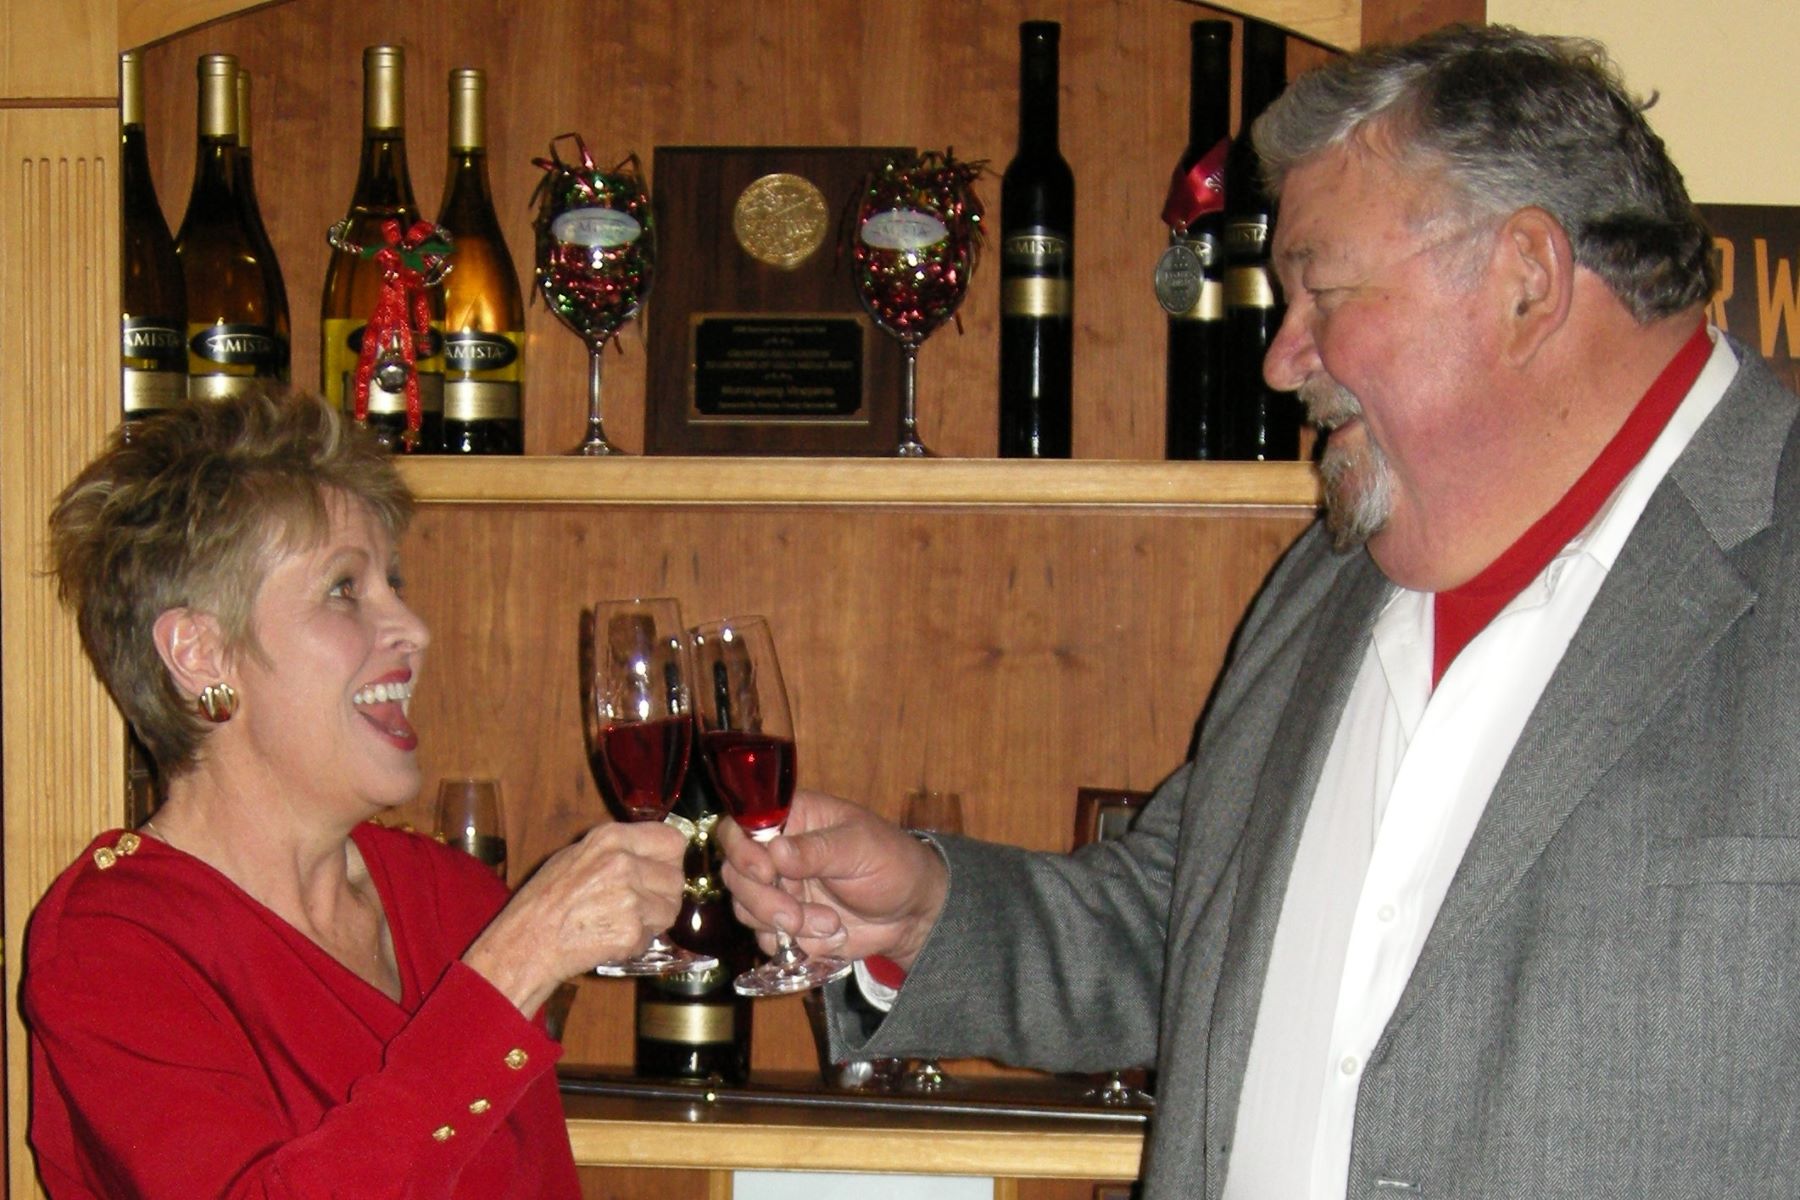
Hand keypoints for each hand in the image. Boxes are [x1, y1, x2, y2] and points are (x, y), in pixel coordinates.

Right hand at [464, 820, 687, 1015]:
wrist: (526, 942)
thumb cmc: (545, 900)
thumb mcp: (577, 855)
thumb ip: (618, 850)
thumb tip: (654, 855)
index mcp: (611, 838)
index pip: (673, 840)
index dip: (671, 859)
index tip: (663, 870)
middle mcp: (623, 863)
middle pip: (676, 878)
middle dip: (663, 895)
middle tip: (638, 904)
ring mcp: (629, 897)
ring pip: (670, 910)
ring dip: (653, 921)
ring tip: (620, 921)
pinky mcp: (630, 930)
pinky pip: (653, 936)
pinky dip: (637, 943)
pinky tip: (611, 938)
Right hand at [717, 789, 947, 968]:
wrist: (910, 913)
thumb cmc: (891, 863)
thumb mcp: (860, 848)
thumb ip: (817, 850)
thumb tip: (775, 850)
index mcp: (792, 819)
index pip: (740, 826)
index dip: (740, 849)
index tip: (765, 872)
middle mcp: (776, 853)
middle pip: (735, 874)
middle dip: (764, 900)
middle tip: (795, 915)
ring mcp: (779, 889)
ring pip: (746, 909)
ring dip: (783, 924)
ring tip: (829, 924)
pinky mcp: (785, 923)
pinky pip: (765, 938)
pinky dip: (793, 944)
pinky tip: (829, 936)